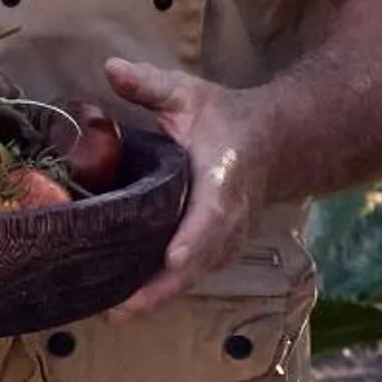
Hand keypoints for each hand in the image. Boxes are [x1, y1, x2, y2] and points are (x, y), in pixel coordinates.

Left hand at [102, 57, 266, 317]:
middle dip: (160, 289)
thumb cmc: (223, 120)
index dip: (193, 239)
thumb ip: (150, 85)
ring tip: (110, 314)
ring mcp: (223, 242)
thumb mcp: (189, 95)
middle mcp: (227, 220)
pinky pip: (186, 279)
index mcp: (223, 180)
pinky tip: (120, 306)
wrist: (271, 145)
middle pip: (197, 263)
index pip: (212, 215)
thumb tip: (110, 68)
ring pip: (190, 279)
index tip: (172, 258)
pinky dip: (158, 294)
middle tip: (117, 310)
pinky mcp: (212, 254)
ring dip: (155, 298)